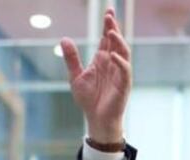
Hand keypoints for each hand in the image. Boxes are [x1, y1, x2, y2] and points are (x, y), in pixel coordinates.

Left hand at [60, 8, 131, 143]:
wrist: (96, 118)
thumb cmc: (88, 99)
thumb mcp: (76, 76)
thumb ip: (72, 58)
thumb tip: (64, 39)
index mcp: (102, 59)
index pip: (106, 38)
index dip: (108, 25)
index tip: (107, 10)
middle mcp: (113, 63)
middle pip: (116, 41)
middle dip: (113, 27)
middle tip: (109, 15)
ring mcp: (120, 72)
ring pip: (123, 52)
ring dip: (118, 42)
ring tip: (110, 32)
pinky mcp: (124, 84)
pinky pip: (125, 70)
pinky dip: (120, 62)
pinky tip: (112, 56)